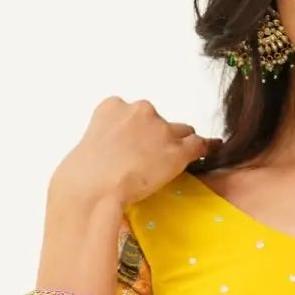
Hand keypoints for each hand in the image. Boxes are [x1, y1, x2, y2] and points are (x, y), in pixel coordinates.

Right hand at [54, 96, 212, 213]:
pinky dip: (205, 147)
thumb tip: (117, 154)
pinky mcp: (176, 151)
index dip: (137, 131)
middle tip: (147, 161)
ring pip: (180, 132)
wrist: (93, 189)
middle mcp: (139, 110)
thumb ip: (107, 139)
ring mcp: (160, 129)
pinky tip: (212, 149)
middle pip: (159, 121)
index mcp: (112, 105)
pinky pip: (198, 145)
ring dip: (177, 144)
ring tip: (172, 162)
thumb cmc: (82, 176)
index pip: (135, 113)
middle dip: (157, 137)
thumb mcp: (89, 145)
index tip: (134, 146)